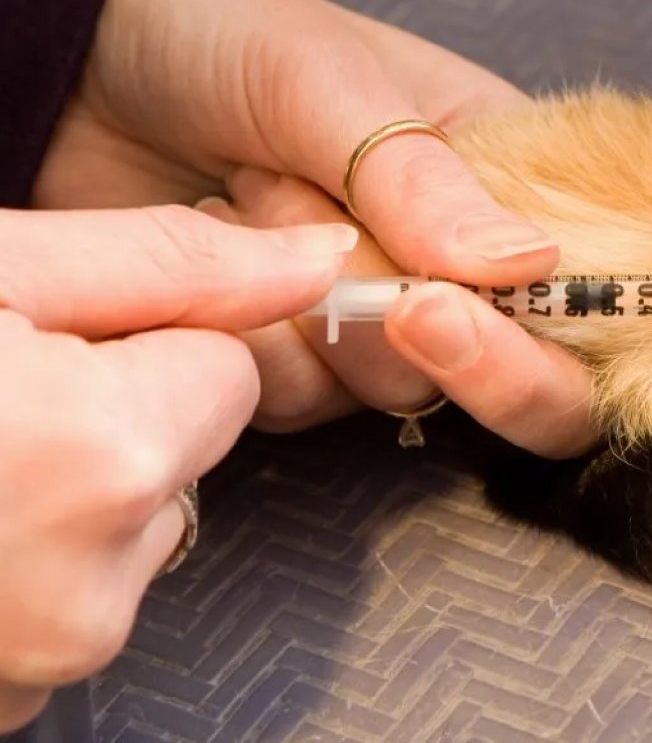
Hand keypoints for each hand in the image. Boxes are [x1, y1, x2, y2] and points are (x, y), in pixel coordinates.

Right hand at [0, 205, 350, 732]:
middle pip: (188, 461)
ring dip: (67, 493)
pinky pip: (75, 597)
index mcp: (104, 463)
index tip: (68, 336)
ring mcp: (46, 660)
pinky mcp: (12, 701)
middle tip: (3, 397)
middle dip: (114, 421)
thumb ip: (169, 262)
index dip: (148, 342)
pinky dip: (29, 559)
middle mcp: (94, 586)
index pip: (231, 375)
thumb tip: (319, 254)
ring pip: (134, 531)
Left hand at [32, 0, 595, 455]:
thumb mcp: (330, 80)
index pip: (594, 296)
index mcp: (516, 180)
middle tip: (387, 301)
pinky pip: (306, 403)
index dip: (549, 334)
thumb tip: (529, 266)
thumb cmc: (229, 36)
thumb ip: (423, 179)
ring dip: (322, 312)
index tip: (447, 307)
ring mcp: (384, 322)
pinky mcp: (302, 361)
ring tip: (256, 196)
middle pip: (532, 386)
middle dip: (454, 354)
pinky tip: (222, 243)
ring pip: (405, 395)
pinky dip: (256, 341)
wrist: (82, 64)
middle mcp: (467, 266)